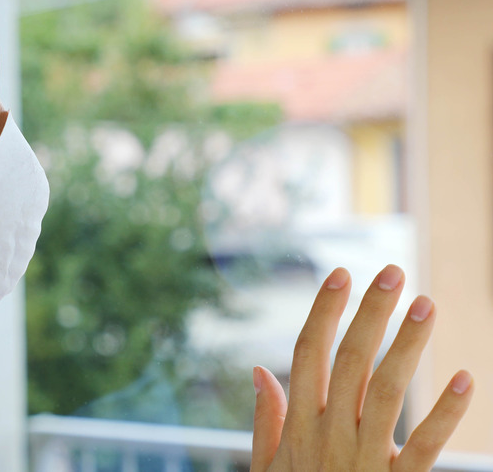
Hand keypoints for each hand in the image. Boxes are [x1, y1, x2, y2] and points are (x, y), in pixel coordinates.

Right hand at [251, 265, 472, 470]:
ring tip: (426, 305)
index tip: (340, 274)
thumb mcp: (266, 467)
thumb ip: (267, 419)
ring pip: (385, 393)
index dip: (323, 312)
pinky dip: (445, 414)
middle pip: (350, 362)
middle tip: (394, 272)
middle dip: (371, 314)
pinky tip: (465, 379)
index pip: (308, 354)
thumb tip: (259, 369)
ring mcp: (364, 461)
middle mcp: (329, 436)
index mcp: (299, 426)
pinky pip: (425, 448)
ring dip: (407, 346)